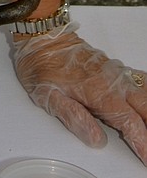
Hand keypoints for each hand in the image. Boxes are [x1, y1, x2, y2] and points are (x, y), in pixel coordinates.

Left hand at [12, 26, 146, 163]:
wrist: (41, 34)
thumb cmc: (41, 64)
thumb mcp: (48, 95)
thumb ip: (74, 118)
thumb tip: (97, 140)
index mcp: (98, 92)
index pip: (129, 122)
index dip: (142, 143)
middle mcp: (112, 81)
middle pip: (145, 107)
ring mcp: (115, 73)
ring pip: (145, 94)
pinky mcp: (113, 67)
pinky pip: (140, 81)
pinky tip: (146, 103)